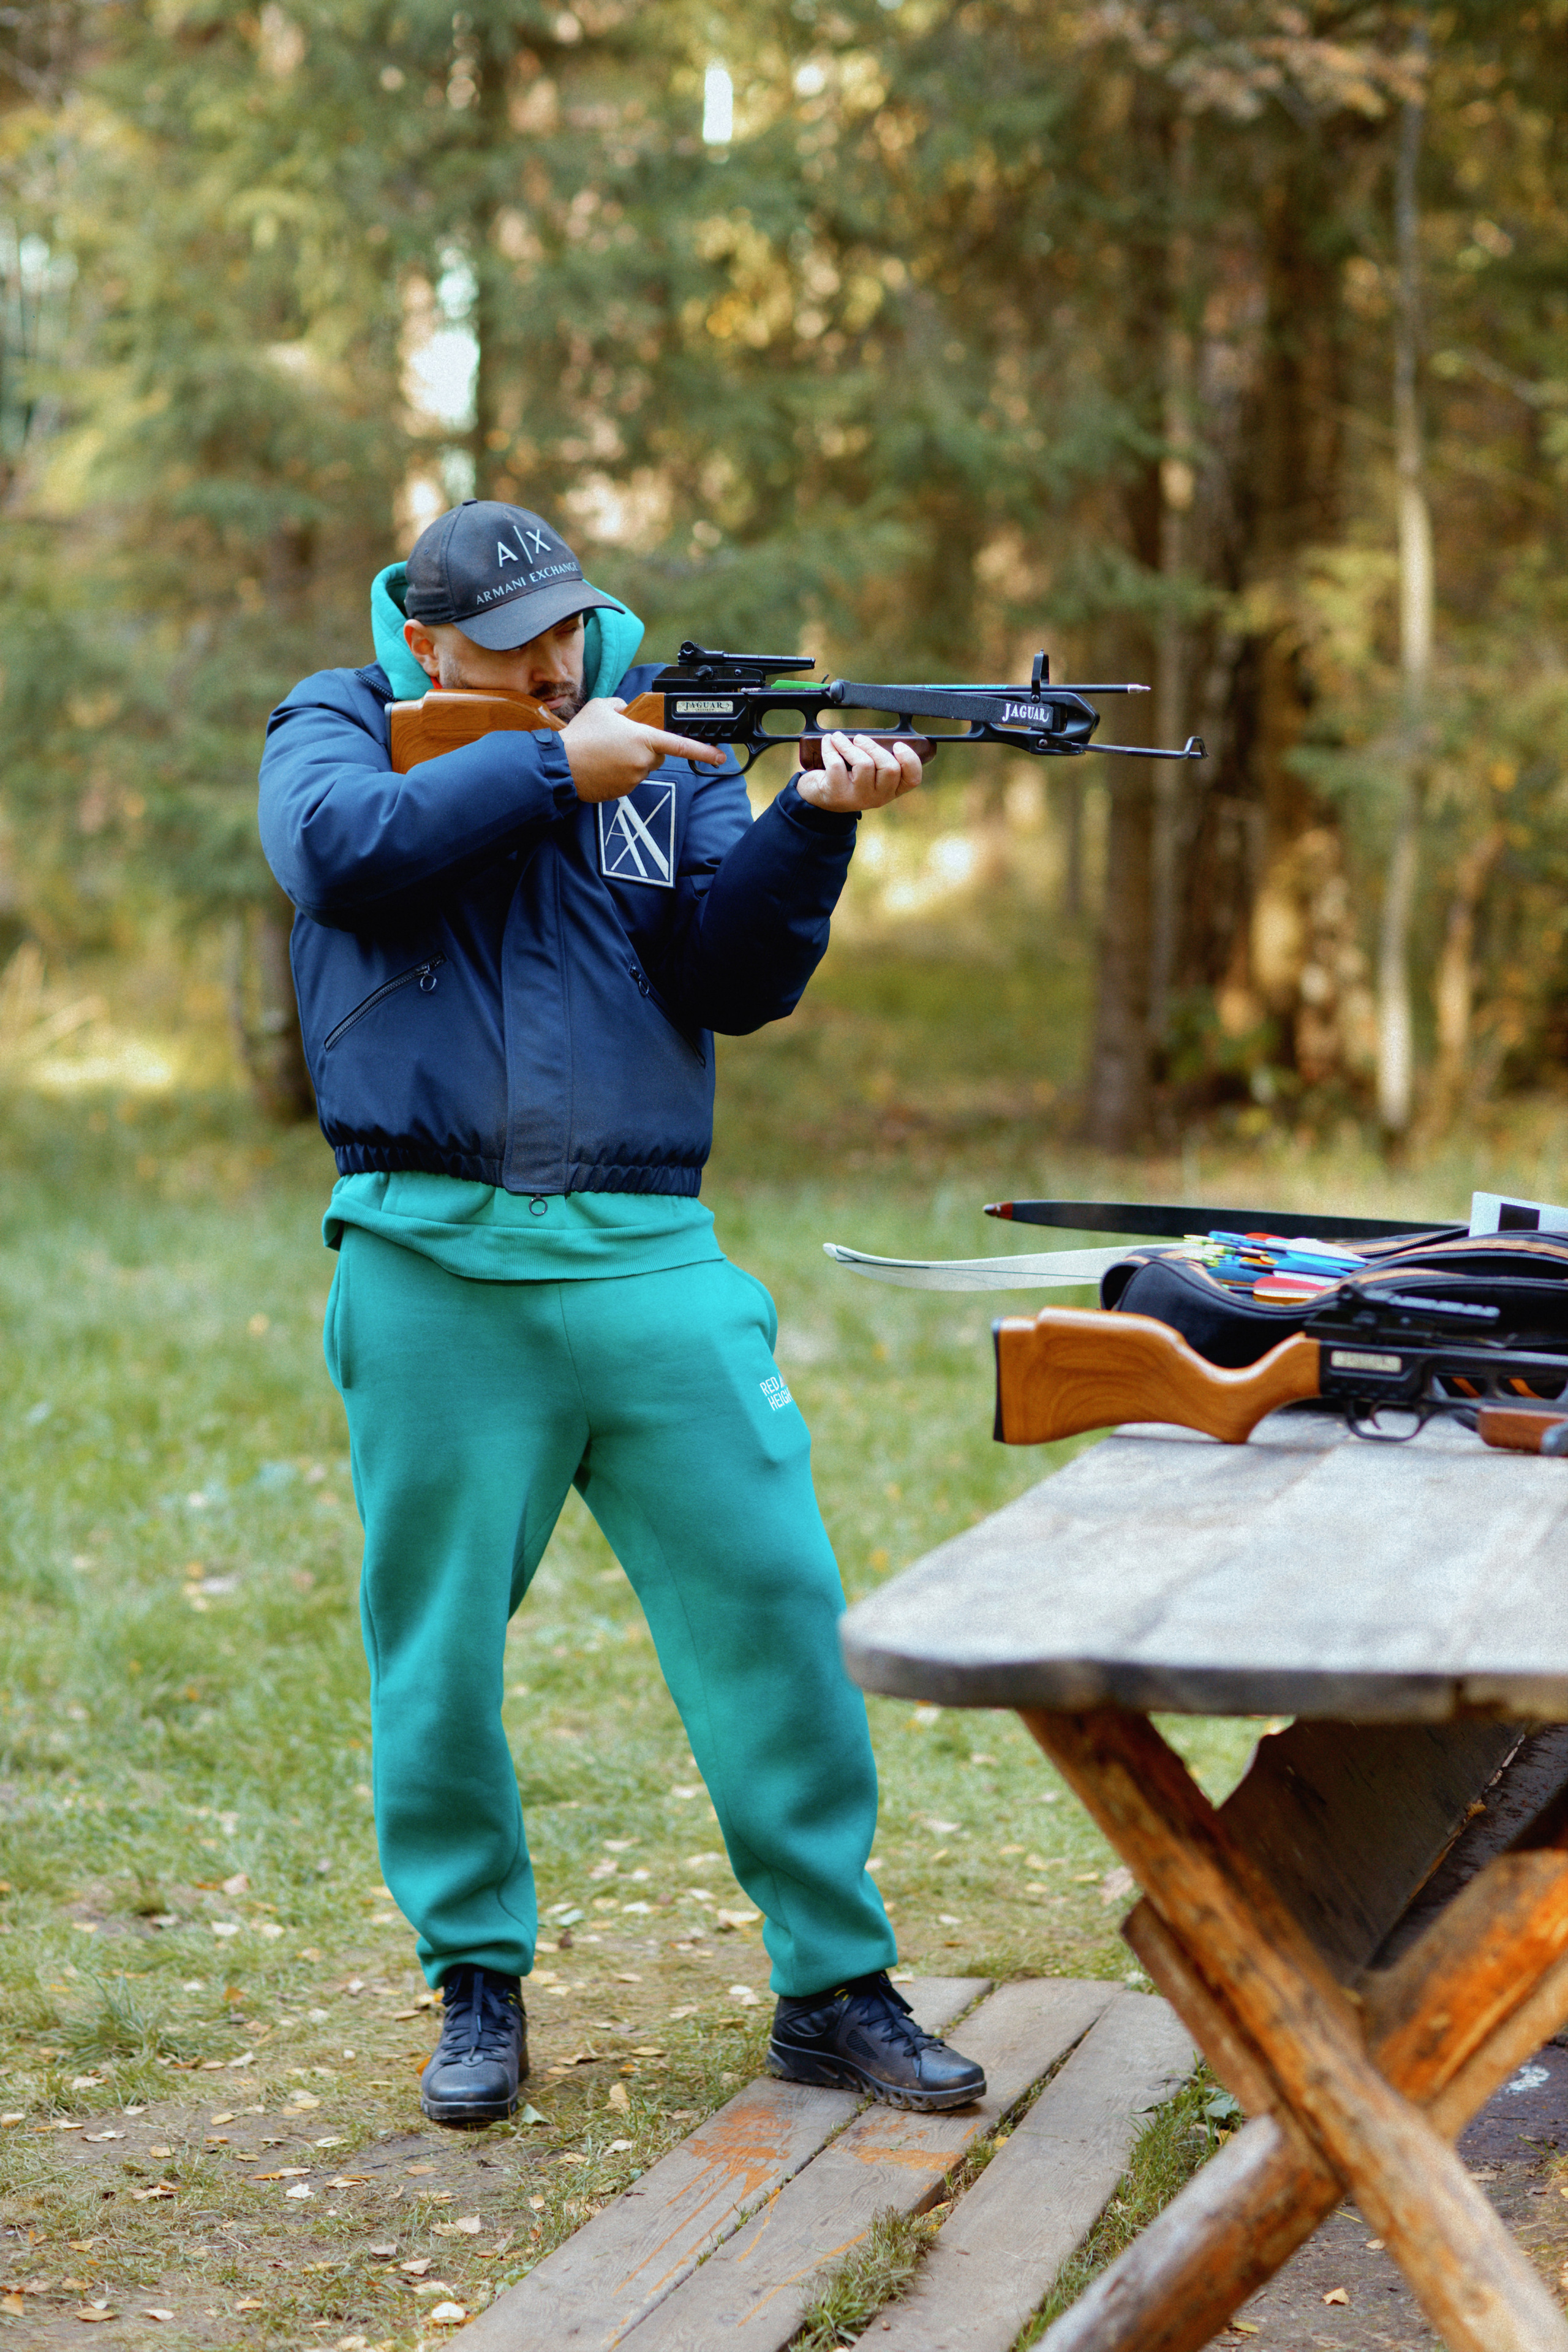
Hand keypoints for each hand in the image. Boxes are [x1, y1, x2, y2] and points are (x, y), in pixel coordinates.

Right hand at [562, 697, 724, 803]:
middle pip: (657, 755)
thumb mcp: (602, 707)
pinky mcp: (622, 792)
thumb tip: (626, 709)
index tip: (720, 756)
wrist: (561, 765)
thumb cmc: (581, 736)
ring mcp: (633, 780)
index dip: (703, 751)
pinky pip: (628, 780)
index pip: (681, 745)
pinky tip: (602, 766)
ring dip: (630, 760)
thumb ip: (622, 705)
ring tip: (605, 753)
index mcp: (643, 739)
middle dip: (646, 748)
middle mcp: (643, 761)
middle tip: (622, 741)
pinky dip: (619, 773)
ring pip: (641, 768)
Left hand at [796, 732, 924, 811]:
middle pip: (890, 768)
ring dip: (848, 745)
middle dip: (873, 747)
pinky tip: (828, 743)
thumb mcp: (869, 771)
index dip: (910, 760)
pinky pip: (837, 764)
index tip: (898, 744)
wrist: (820, 795)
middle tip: (858, 739)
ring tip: (838, 738)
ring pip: (864, 764)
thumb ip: (880, 757)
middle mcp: (879, 798)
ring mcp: (859, 799)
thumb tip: (878, 734)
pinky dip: (831, 748)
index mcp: (892, 789)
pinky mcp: (838, 795)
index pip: (912, 779)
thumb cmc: (848, 776)